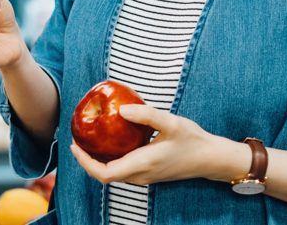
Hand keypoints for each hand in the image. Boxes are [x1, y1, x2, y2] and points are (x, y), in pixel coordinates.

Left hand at [70, 104, 230, 185]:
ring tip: (88, 140)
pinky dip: (110, 159)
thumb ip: (146, 115)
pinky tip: (109, 142)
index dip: (85, 162)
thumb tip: (121, 109)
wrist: (211, 159)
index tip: (75, 145)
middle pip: (104, 175)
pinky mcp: (148, 173)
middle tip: (76, 139)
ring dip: (97, 161)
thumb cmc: (193, 140)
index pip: (104, 173)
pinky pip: (122, 170)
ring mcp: (145, 176)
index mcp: (143, 164)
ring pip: (113, 174)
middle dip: (86, 160)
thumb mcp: (172, 122)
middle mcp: (141, 175)